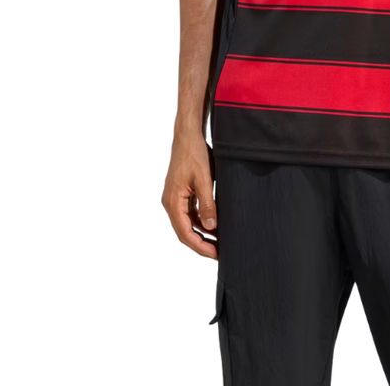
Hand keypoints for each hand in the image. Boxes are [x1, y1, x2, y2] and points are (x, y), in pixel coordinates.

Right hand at [161, 132, 217, 258]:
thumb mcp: (203, 179)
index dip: (200, 246)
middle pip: (184, 232)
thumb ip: (207, 205)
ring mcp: (175, 198)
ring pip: (187, 224)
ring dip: (201, 234)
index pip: (185, 233)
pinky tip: (213, 225)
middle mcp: (170, 202)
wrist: (188, 136)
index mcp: (173, 201)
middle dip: (201, 244)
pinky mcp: (181, 193)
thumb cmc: (194, 154)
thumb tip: (212, 227)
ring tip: (218, 242)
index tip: (215, 254)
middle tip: (219, 253)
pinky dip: (200, 221)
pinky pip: (189, 213)